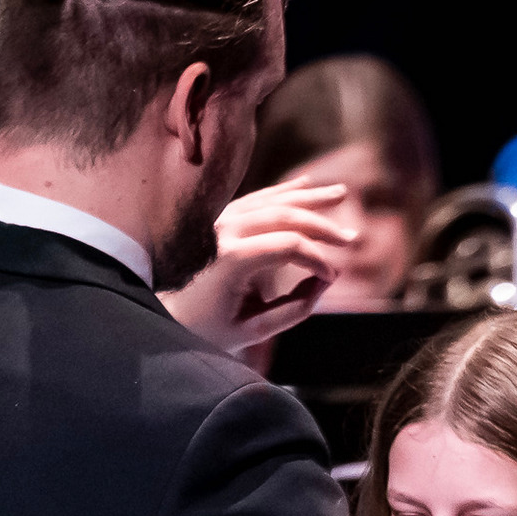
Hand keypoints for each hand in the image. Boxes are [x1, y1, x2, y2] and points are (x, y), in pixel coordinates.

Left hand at [161, 185, 359, 354]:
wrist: (164, 313)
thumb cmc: (207, 329)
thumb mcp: (252, 330)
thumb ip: (293, 309)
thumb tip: (326, 281)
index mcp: (232, 258)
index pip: (288, 246)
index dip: (317, 260)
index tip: (333, 277)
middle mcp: (225, 230)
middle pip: (285, 216)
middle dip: (322, 226)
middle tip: (351, 239)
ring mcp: (220, 219)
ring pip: (273, 199)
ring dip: (309, 197)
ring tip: (342, 193)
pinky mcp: (220, 218)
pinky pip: (258, 198)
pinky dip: (284, 192)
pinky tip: (307, 185)